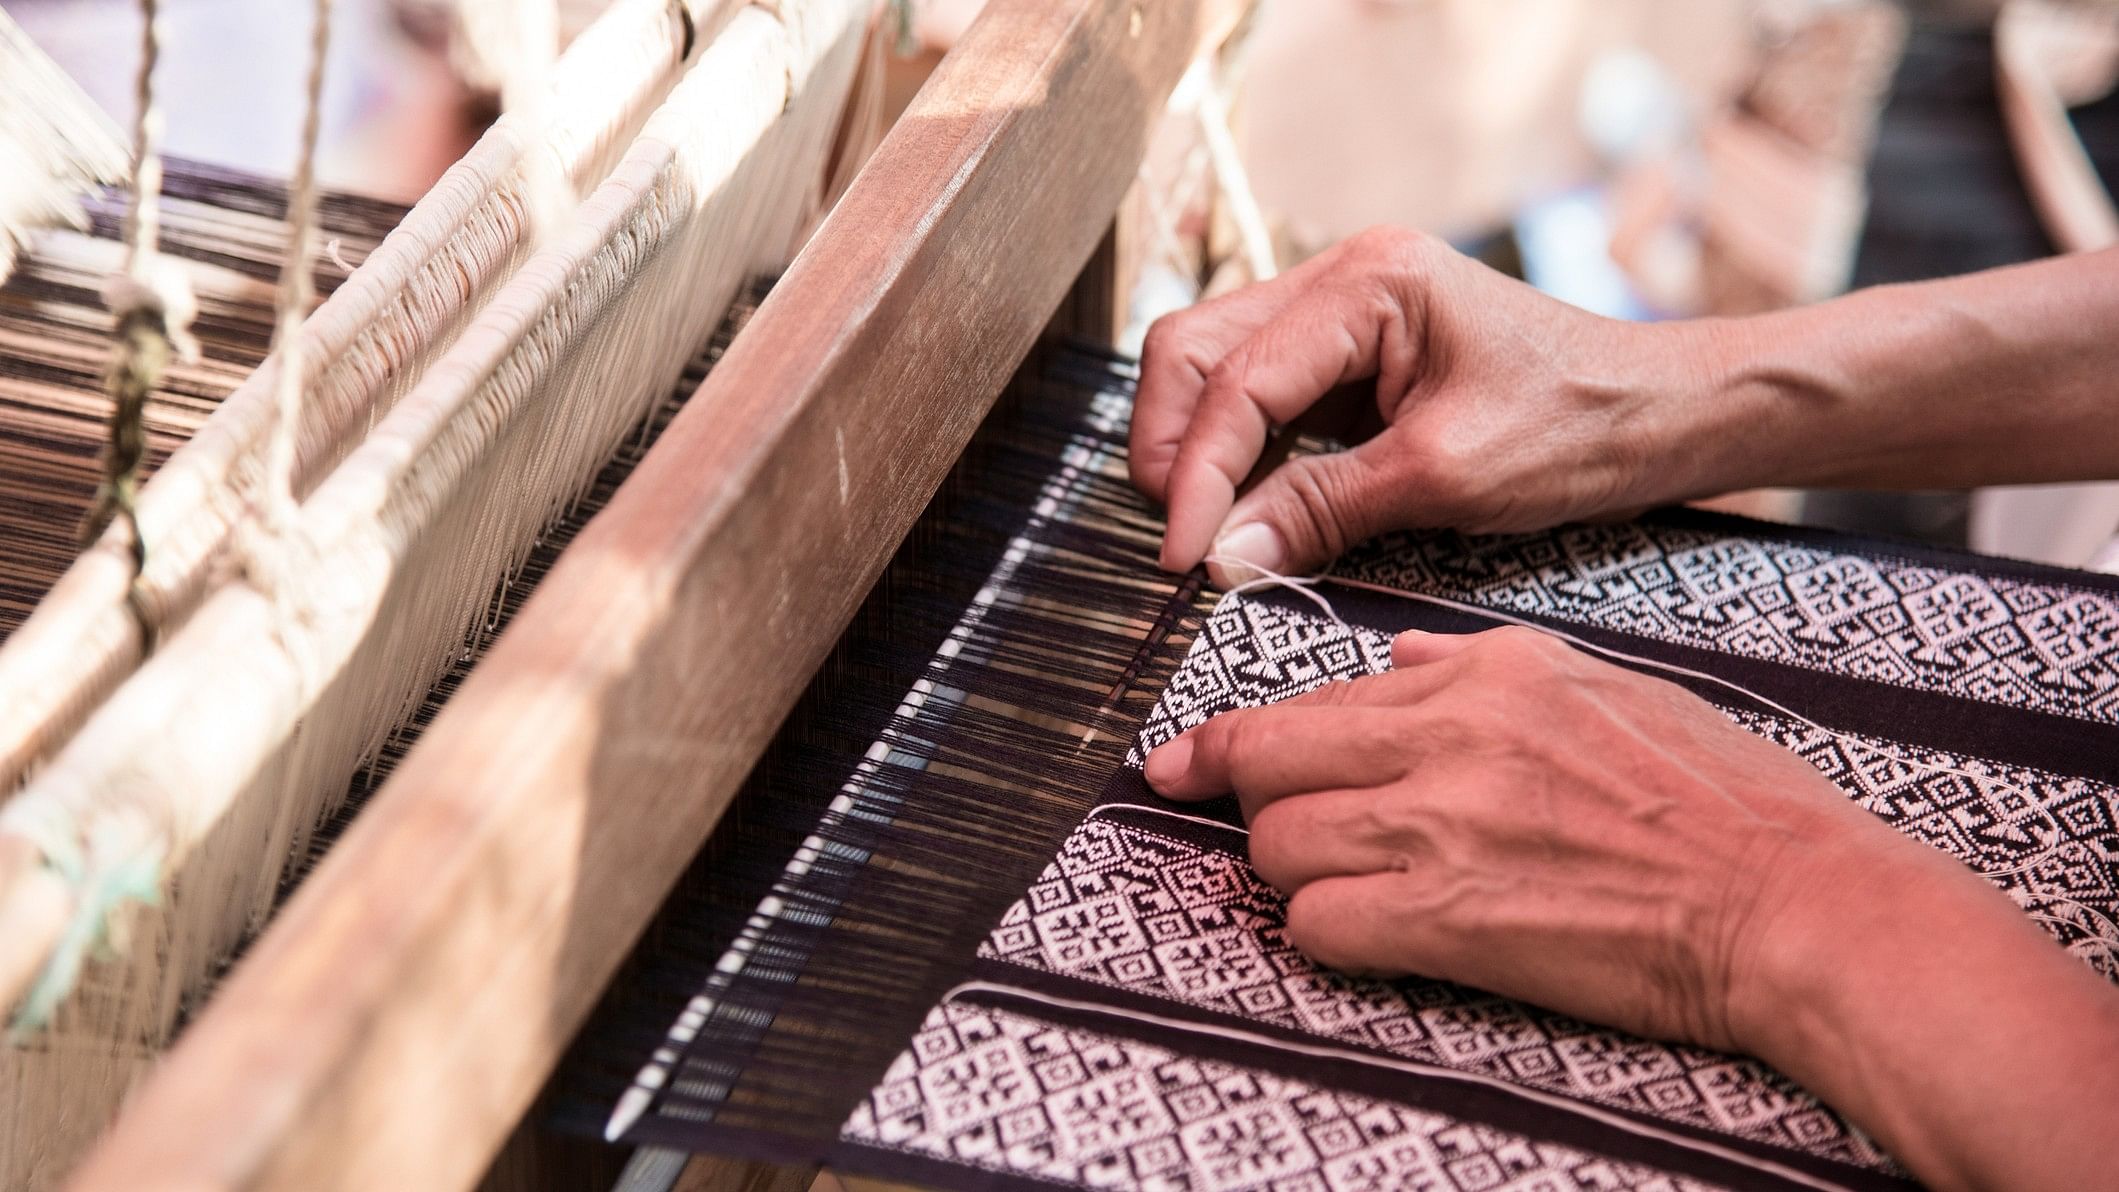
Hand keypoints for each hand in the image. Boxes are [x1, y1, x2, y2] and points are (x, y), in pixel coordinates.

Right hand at [1130, 227, 1719, 583]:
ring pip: (1214, 372)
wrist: (1662, 415)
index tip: (1183, 560)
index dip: (1195, 475)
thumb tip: (1220, 560)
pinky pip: (1260, 401)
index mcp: (1370, 281)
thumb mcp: (1447, 478)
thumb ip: (1323, 510)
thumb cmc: (1580, 428)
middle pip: (1195, 352)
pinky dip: (1240, 457)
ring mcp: (1341, 315)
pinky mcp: (1349, 359)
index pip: (1236, 379)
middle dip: (1173, 448)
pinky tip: (1248, 512)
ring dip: (1197, 453)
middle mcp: (1341, 278)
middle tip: (1185, 543)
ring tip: (1209, 535)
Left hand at [1140, 625, 1982, 1055]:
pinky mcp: (1450, 917)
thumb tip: (1399, 660)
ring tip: (1339, 886)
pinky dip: (1323, 935)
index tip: (1189, 758)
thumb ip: (1483, 666)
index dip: (1234, 736)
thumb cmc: (1722, 801)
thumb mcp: (1604, 686)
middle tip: (1225, 817)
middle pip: (1269, 758)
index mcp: (1487, 677)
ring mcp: (1443, 827)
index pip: (1315, 696)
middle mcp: (1451, 738)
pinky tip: (1364, 935)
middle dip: (1234, 793)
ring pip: (1280, 844)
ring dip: (1290, 874)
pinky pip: (1321, 924)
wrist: (1791, 899)